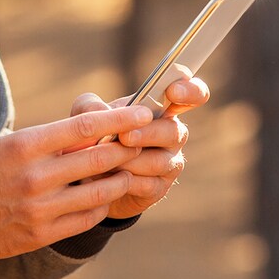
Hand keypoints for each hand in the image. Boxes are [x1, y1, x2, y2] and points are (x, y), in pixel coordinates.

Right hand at [0, 105, 152, 259]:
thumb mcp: (6, 144)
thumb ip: (46, 141)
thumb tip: (91, 133)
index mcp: (25, 145)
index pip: (85, 127)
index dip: (119, 120)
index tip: (142, 113)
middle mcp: (35, 176)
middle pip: (98, 159)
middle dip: (127, 149)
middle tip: (143, 142)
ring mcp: (39, 208)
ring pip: (98, 192)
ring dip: (120, 180)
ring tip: (127, 172)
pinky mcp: (40, 234)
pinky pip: (85, 219)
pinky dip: (101, 206)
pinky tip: (104, 198)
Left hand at [70, 75, 210, 219]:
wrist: (87, 177)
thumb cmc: (94, 136)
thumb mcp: (85, 116)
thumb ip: (90, 106)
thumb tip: (101, 110)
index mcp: (162, 108)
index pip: (193, 94)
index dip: (191, 91)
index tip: (173, 91)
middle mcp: (173, 133)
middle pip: (174, 131)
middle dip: (147, 133)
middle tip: (124, 137)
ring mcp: (169, 162)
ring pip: (159, 161)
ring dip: (131, 160)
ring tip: (105, 161)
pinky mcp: (159, 188)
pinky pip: (148, 185)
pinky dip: (125, 181)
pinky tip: (107, 179)